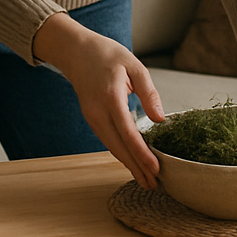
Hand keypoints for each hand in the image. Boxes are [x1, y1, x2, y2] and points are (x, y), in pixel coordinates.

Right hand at [32, 12, 166, 187]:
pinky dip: (120, 153)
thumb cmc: (106, 54)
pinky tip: (131, 162)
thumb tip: (161, 119)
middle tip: (154, 185)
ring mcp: (91, 117)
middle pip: (118, 147)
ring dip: (128, 164)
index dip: (141, 153)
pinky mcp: (91, 118)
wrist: (76, 51)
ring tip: (146, 179)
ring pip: (111, 146)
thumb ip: (149, 92)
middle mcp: (97, 111)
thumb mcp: (134, 65)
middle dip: (136, 167)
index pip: (127, 132)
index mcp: (110, 96)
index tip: (156, 168)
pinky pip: (107, 140)